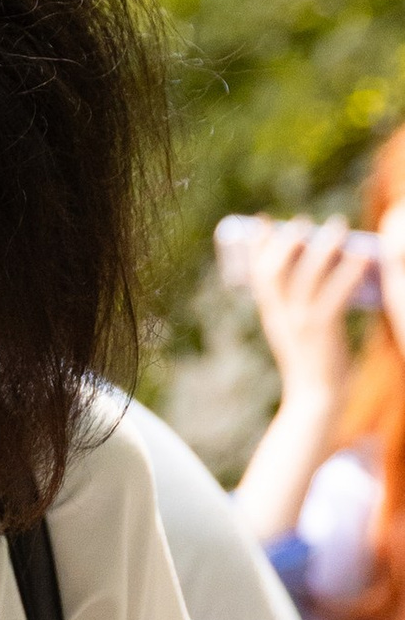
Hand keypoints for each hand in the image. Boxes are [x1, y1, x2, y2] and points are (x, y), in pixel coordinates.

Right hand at [247, 217, 361, 412]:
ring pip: (307, 275)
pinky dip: (350, 270)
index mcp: (271, 316)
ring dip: (322, 245)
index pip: (256, 274)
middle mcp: (281, 316)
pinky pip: (336, 292)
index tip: (263, 220)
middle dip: (286, 239)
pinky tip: (363, 255)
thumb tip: (315, 273)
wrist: (316, 400)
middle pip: (274, 269)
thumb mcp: (296, 331)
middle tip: (302, 221)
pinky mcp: (323, 329)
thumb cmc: (313, 364)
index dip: (257, 245)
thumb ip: (297, 306)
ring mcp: (300, 322)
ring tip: (337, 224)